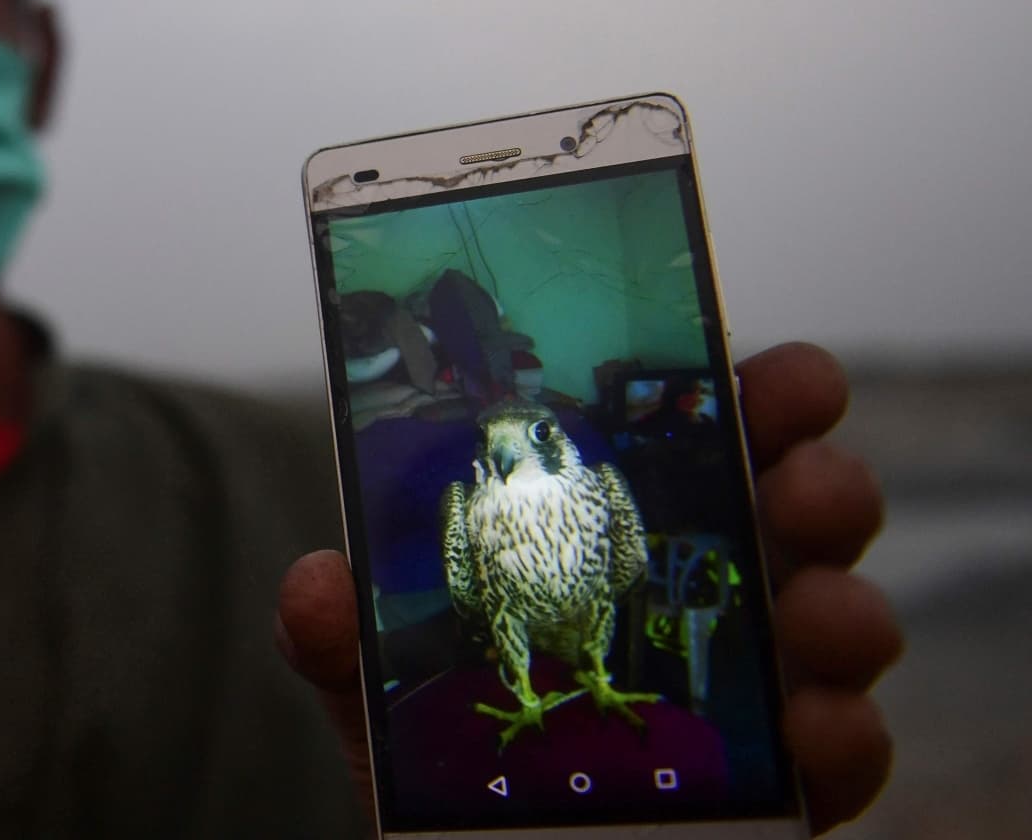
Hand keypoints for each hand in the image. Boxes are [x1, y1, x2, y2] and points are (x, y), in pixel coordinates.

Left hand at [276, 342, 901, 834]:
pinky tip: (818, 724)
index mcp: (623, 544)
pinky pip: (841, 758)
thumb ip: (344, 639)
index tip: (770, 377)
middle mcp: (706, 600)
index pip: (700, 447)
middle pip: (798, 516)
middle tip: (803, 481)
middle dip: (820, 481)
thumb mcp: (383, 693)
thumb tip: (319, 583)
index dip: (749, 399)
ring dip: (846, 605)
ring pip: (840, 624)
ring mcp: (757, 691)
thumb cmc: (456, 760)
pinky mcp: (787, 791)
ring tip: (815, 609)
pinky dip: (848, 736)